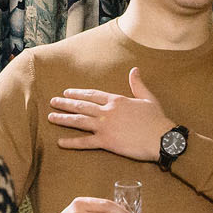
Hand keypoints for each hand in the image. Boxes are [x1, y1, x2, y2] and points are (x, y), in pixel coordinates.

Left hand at [49, 68, 172, 161]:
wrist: (162, 138)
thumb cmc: (157, 120)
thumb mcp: (148, 98)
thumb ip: (137, 84)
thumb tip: (135, 70)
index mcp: (116, 100)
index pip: (93, 94)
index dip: (78, 93)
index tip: (67, 92)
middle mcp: (107, 112)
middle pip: (82, 105)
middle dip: (65, 103)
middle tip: (53, 102)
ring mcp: (105, 127)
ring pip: (79, 121)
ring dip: (63, 118)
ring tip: (50, 117)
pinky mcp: (106, 142)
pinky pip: (85, 142)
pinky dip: (72, 142)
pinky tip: (60, 142)